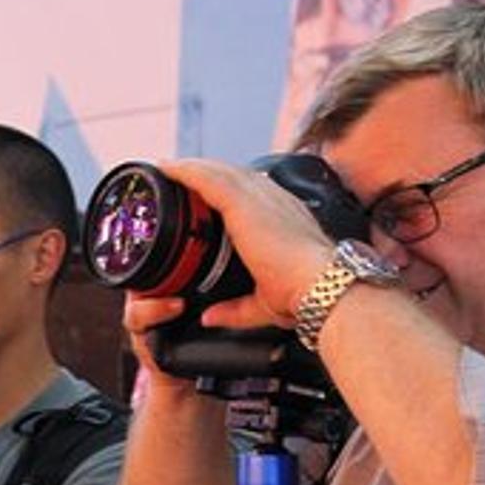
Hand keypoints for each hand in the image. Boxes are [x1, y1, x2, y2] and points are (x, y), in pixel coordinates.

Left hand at [141, 158, 339, 330]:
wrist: (317, 286)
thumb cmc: (301, 294)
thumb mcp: (262, 305)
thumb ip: (234, 309)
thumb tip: (210, 317)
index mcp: (283, 218)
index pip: (251, 194)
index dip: (226, 189)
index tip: (205, 195)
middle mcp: (274, 200)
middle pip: (233, 176)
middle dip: (205, 173)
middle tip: (176, 175)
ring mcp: (261, 196)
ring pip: (219, 171)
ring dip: (191, 167)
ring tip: (166, 167)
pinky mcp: (245, 202)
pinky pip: (207, 177)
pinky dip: (186, 170)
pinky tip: (166, 168)